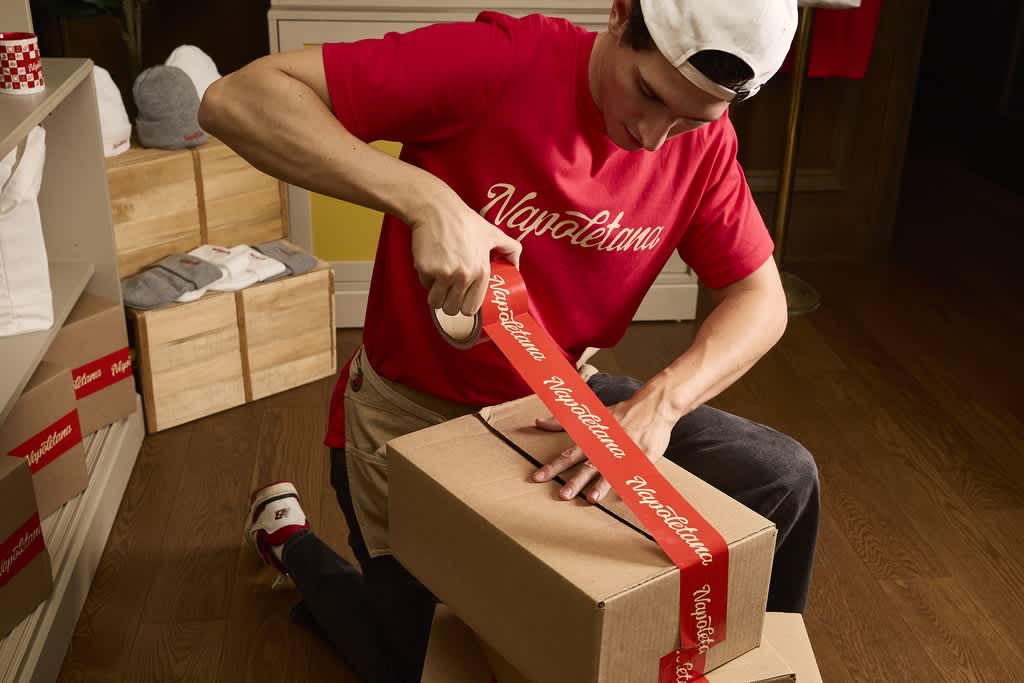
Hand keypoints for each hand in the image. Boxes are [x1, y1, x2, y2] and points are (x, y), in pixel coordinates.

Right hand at [410, 193, 521, 315]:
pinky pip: (425, 286)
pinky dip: (427, 280)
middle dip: (450, 305)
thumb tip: (516, 266)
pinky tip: (431, 267)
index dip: (467, 307)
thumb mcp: (493, 233)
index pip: (472, 307)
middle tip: (450, 294)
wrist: (437, 209)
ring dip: (437, 297)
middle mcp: (463, 276)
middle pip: (453, 309)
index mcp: (481, 271)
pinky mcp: (425, 270)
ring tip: (439, 285)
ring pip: (436, 303)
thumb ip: (511, 249)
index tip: (463, 302)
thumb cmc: (465, 221)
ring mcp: (442, 274)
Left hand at [530, 391, 676, 503]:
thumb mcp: (589, 416)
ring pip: (610, 471)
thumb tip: (538, 422)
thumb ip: (563, 422)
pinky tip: (625, 497)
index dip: (553, 466)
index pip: (568, 454)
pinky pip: (635, 472)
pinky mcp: (642, 456)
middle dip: (575, 481)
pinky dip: (629, 483)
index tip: (538, 477)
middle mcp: (605, 447)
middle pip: (587, 465)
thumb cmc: (619, 413)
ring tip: (591, 498)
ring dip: (600, 485)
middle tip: (563, 495)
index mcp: (592, 439)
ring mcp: (624, 452)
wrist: (652, 406)